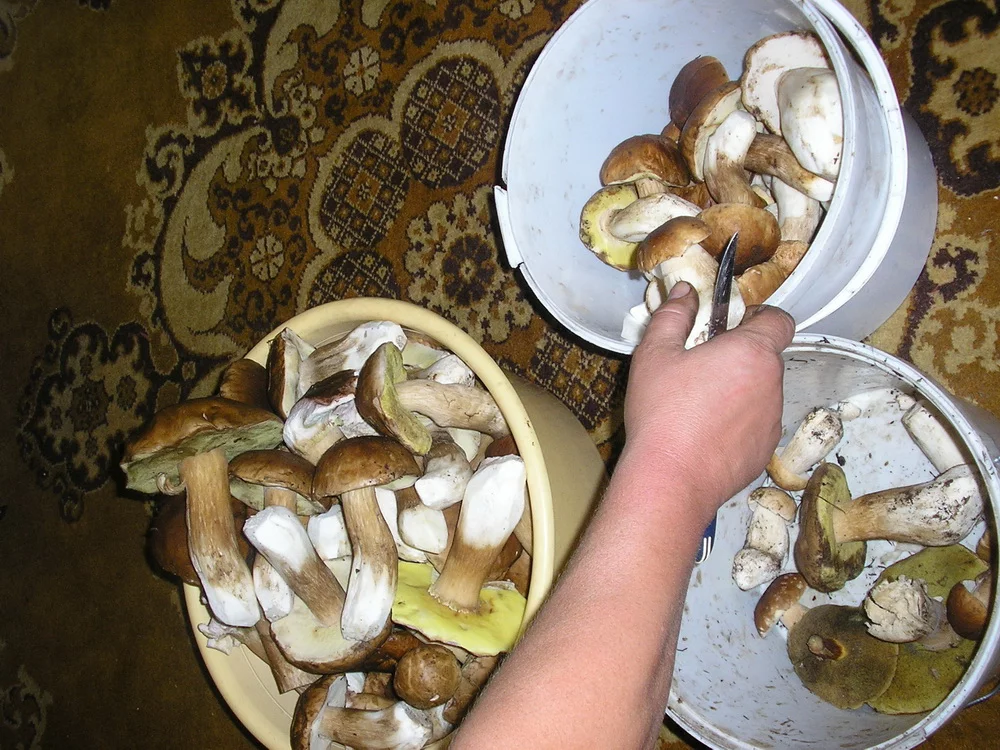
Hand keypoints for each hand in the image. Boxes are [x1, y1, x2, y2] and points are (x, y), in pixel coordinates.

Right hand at [624, 282, 794, 513]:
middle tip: (700, 366)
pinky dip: (737, 423)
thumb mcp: (655, 355)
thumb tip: (684, 292)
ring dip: (739, 390)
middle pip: (767, 357)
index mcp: (752, 353)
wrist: (672, 479)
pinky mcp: (763, 450)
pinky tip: (704, 432)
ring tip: (698, 404)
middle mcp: (772, 384)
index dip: (759, 317)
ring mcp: (772, 421)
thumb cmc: (663, 414)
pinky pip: (755, 424)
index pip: (780, 320)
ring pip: (761, 392)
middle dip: (739, 356)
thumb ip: (673, 316)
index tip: (730, 325)